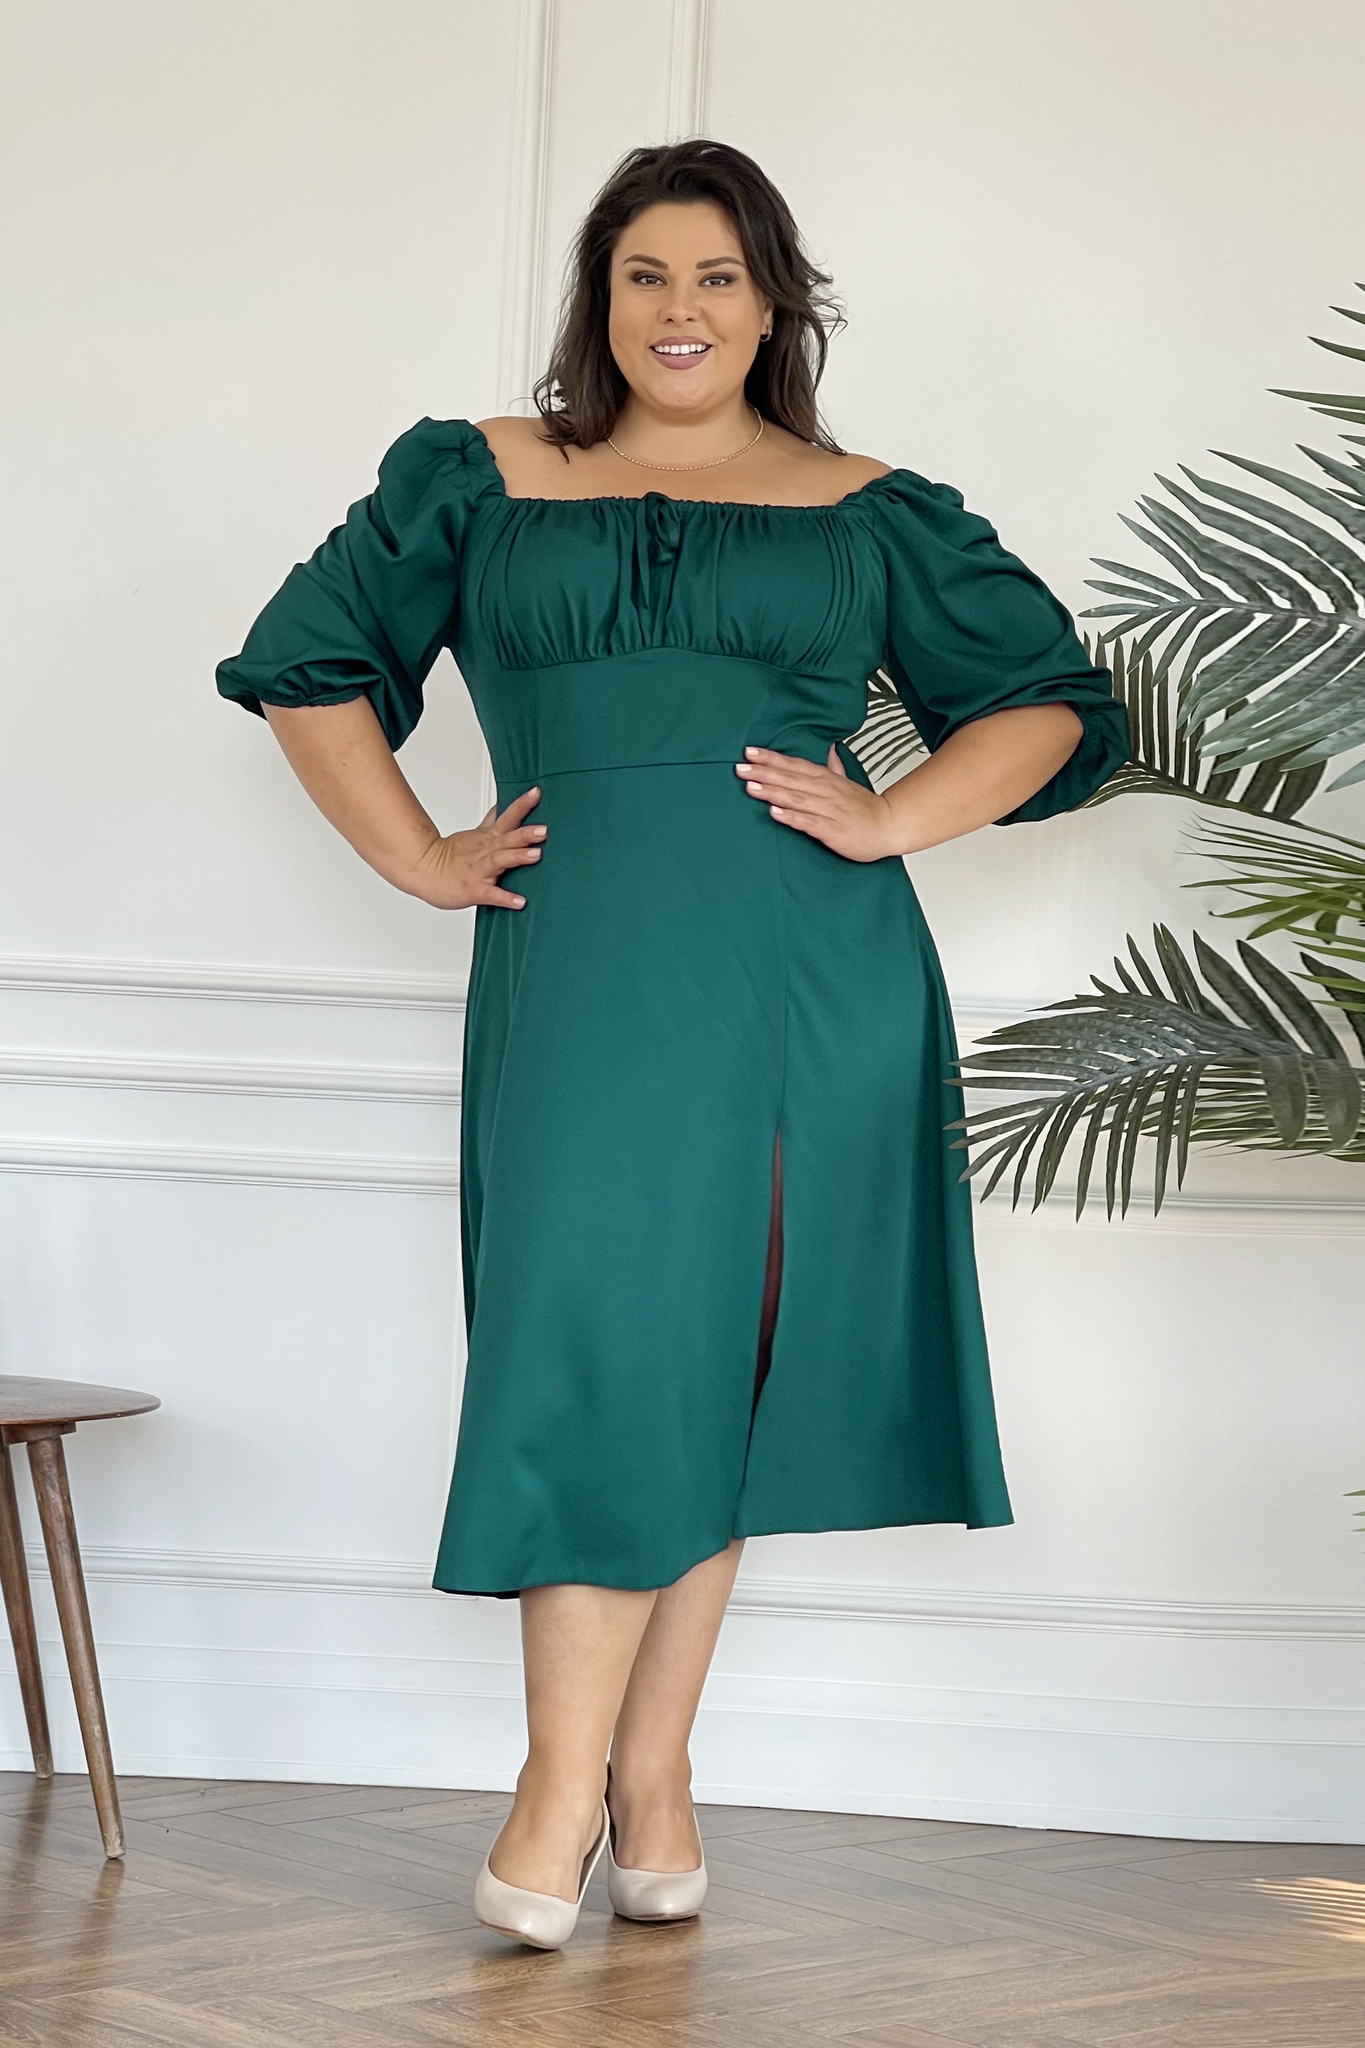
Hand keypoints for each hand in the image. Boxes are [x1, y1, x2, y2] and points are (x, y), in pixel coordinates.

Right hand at [407, 786, 545, 908]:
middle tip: (543, 829)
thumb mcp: (475, 834)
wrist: (423, 871)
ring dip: (518, 857)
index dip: (522, 804)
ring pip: (500, 860)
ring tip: (536, 855)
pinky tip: (519, 902)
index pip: (508, 816)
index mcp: (488, 837)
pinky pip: (491, 894)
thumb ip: (493, 820)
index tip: (536, 793)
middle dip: (526, 833)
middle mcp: (486, 851)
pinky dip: (505, 898)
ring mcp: (480, 870)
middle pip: (507, 838)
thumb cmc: (450, 855)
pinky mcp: (474, 890)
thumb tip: (503, 805)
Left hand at [735, 744, 898, 861]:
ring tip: (750, 786)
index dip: (772, 758)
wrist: (888, 826)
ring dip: (772, 791)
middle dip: (764, 772)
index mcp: (826, 778)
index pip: (794, 765)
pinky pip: (808, 822)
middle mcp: (826, 790)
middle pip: (790, 779)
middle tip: (740, 768)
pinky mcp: (832, 829)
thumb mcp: (847, 782)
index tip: (750, 752)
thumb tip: (829, 747)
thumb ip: (834, 766)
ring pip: (796, 798)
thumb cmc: (864, 808)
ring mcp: (829, 809)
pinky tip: (774, 813)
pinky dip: (791, 817)